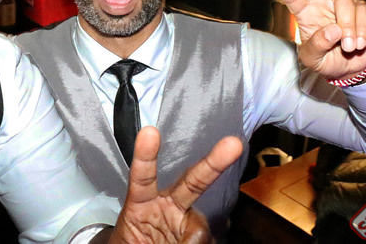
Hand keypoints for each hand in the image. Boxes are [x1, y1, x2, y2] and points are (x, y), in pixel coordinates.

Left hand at [103, 128, 242, 243]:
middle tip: (233, 144)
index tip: (149, 132)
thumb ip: (155, 233)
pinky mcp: (201, 235)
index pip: (143, 178)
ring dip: (194, 241)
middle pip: (193, 181)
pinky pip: (208, 238)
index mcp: (142, 201)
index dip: (145, 156)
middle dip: (213, 162)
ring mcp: (186, 219)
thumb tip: (194, 234)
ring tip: (176, 243)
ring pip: (201, 225)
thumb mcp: (131, 241)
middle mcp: (167, 204)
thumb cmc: (132, 243)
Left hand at [269, 0, 365, 80]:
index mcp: (304, 12)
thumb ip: (318, 45)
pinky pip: (363, 13)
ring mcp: (342, 4)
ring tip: (348, 46)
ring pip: (346, 2)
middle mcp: (323, 3)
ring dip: (349, 26)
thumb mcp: (313, 59)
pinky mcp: (362, 11)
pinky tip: (358, 43)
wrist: (349, 69)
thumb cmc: (325, 60)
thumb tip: (334, 29)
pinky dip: (361, 30)